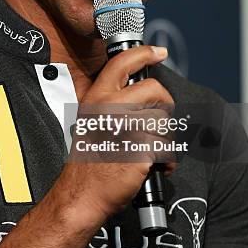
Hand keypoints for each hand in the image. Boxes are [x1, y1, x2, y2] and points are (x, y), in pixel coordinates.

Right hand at [53, 46, 173, 226]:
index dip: (144, 53)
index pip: (121, 64)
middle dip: (164, 105)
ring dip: (163, 139)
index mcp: (96, 99)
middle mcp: (109, 108)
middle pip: (155, 89)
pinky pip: (167, 147)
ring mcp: (125, 126)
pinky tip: (154, 167)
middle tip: (157, 121)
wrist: (81, 196)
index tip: (159, 51)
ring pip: (164, 121)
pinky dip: (166, 161)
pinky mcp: (140, 147)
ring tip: (148, 151)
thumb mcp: (92, 123)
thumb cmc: (89, 162)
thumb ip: (112, 105)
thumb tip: (142, 93)